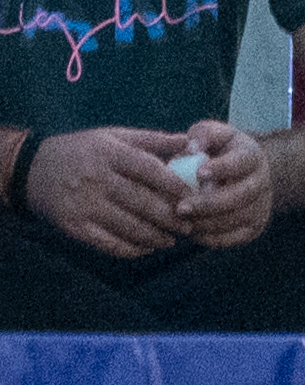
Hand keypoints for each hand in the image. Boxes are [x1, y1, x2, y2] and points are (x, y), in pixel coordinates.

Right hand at [23, 127, 191, 257]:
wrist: (34, 170)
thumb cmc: (83, 149)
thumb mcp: (113, 136)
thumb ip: (152, 139)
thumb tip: (188, 141)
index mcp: (110, 153)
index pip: (147, 169)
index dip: (172, 183)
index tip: (191, 194)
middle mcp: (97, 179)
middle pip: (140, 201)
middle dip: (169, 216)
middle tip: (189, 224)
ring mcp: (85, 206)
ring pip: (126, 226)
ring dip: (153, 236)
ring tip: (172, 239)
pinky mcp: (74, 228)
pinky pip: (107, 243)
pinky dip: (130, 249)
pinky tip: (146, 248)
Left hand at [173, 120, 274, 248]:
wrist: (246, 174)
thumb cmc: (222, 151)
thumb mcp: (215, 135)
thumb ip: (203, 135)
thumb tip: (192, 148)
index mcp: (252, 156)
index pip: (241, 162)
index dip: (222, 168)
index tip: (199, 172)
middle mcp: (262, 181)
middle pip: (239, 196)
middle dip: (208, 204)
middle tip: (180, 208)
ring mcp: (260, 207)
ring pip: (233, 220)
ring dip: (203, 222)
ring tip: (180, 219)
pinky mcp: (254, 228)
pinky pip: (230, 239)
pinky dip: (208, 237)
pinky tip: (192, 229)